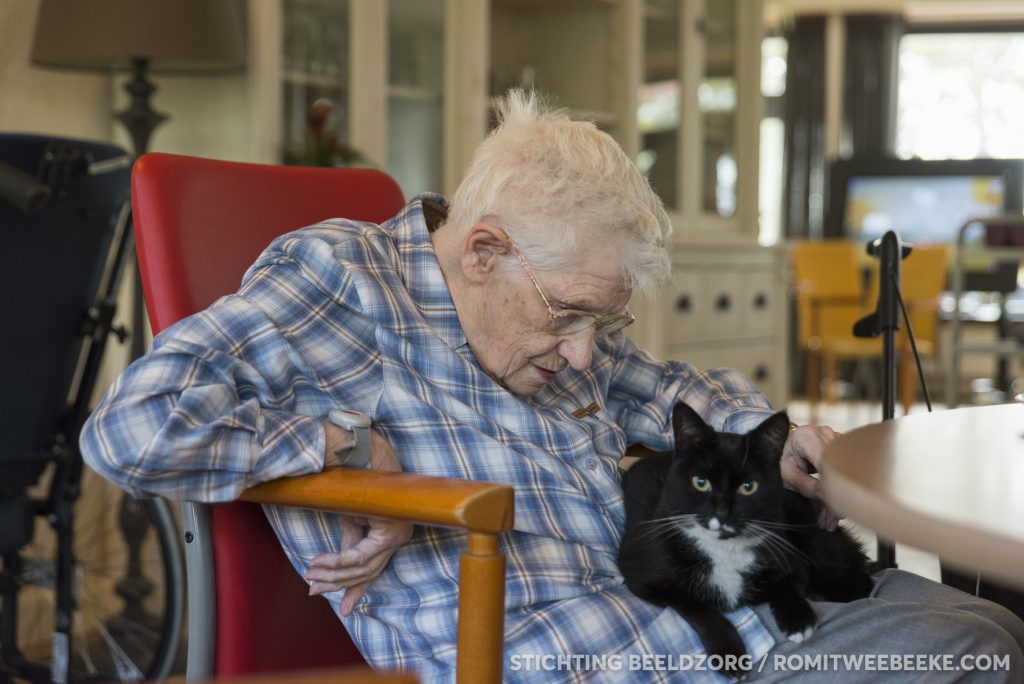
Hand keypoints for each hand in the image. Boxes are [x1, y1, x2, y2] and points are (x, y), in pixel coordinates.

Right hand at [308, 428, 413, 614]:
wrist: (361, 452)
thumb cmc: (358, 480)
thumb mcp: (352, 517)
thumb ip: (351, 543)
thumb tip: (341, 567)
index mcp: (392, 535)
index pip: (374, 569)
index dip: (356, 589)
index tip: (343, 609)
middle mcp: (399, 536)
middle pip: (367, 571)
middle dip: (337, 583)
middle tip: (313, 588)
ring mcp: (397, 533)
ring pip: (362, 567)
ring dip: (333, 573)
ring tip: (311, 574)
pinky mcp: (391, 530)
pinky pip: (361, 555)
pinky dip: (338, 561)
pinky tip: (320, 565)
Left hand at [780, 424, 841, 530]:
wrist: (783, 444)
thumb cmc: (782, 457)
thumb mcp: (787, 473)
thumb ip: (805, 484)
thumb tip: (827, 496)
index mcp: (807, 437)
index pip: (825, 464)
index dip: (831, 487)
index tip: (830, 509)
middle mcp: (825, 434)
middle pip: (837, 471)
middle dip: (835, 500)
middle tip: (829, 523)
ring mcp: (836, 438)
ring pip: (844, 473)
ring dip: (838, 500)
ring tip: (829, 521)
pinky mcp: (842, 447)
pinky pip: (845, 471)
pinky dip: (841, 490)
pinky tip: (834, 510)